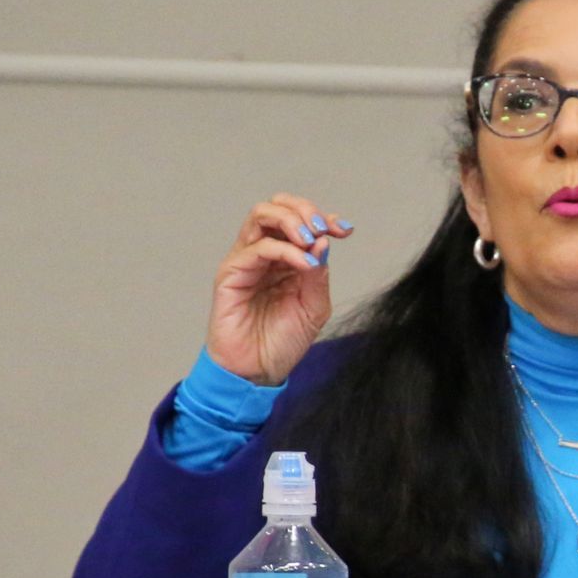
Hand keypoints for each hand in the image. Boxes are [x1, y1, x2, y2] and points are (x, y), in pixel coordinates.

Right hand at [206, 193, 352, 385]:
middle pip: (278, 206)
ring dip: (292, 220)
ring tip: (311, 240)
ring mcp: (246, 260)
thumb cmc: (282, 342)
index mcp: (286, 258)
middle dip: (305, 210)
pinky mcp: (231, 273)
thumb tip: (323, 240)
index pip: (300, 221)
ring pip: (262, 215)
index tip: (345, 229)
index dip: (324, 218)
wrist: (257, 372)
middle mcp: (264, 253)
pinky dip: (285, 250)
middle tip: (323, 228)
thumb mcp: (314, 307)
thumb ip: (319, 274)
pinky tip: (304, 265)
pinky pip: (258, 248)